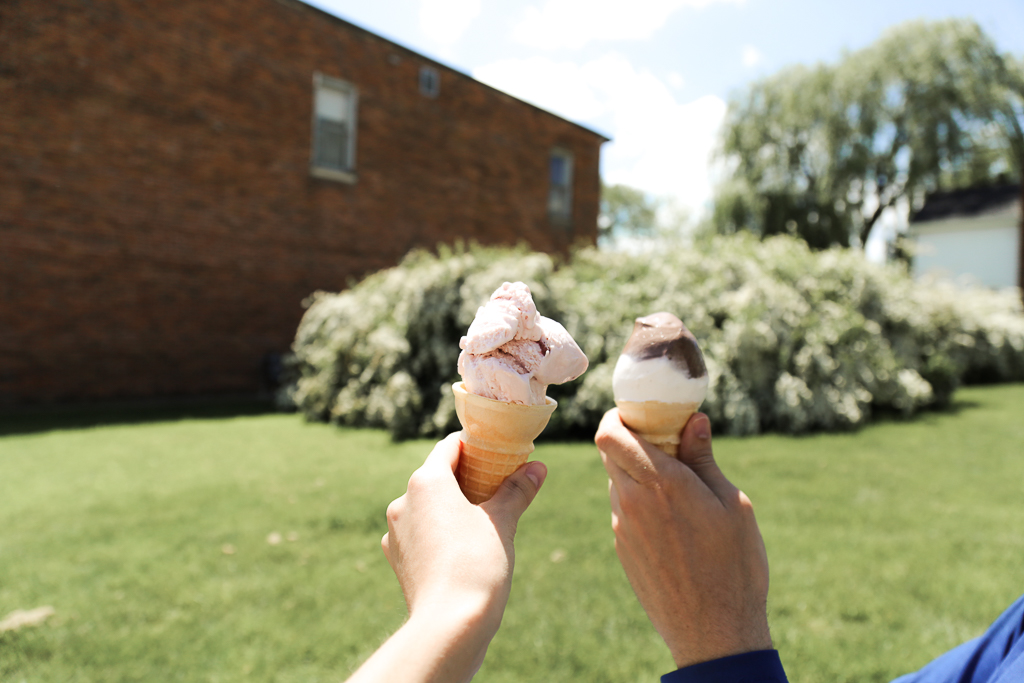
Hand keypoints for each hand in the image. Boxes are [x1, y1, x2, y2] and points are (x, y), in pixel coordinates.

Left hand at [347, 433, 545, 682]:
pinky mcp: (396, 559)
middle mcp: (403, 501)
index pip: (450, 447)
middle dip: (467, 479)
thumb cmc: (477, 565)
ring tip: (483, 522)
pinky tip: (461, 549)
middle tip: (498, 487)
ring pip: (427, 507)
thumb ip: (517, 490)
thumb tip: (538, 467)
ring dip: (452, 507)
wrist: (448, 626)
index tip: (498, 453)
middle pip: (437, 476)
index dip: (476, 446)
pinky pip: (420, 534)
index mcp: (426, 481)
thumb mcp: (503, 522)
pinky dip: (439, 533)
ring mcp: (395, 532)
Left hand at [595, 409, 771, 668]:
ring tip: (674, 483)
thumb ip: (704, 459)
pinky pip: (622, 510)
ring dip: (634, 471)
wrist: (714, 631)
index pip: (609, 434)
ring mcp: (623, 527)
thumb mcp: (732, 505)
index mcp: (661, 483)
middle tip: (661, 441)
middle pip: (608, 452)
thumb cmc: (734, 565)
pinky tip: (671, 517)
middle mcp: (632, 502)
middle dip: (627, 438)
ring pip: (615, 481)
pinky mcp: (623, 549)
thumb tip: (694, 420)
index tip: (639, 414)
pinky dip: (638, 500)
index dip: (616, 417)